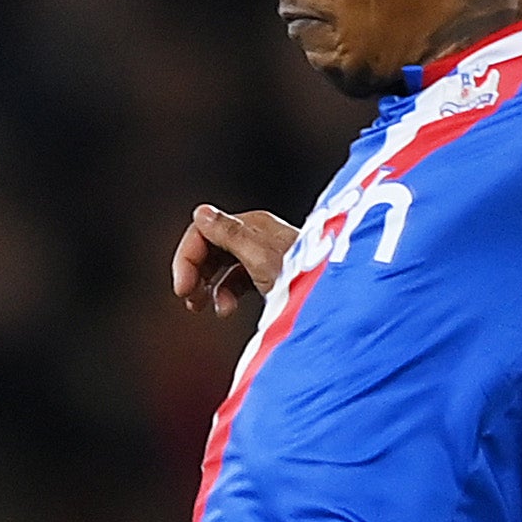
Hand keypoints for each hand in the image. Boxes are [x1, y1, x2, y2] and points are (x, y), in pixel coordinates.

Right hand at [170, 205, 296, 317]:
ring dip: (207, 284)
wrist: (338, 298)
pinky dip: (225, 291)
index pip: (204, 229)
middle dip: (195, 271)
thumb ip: (229, 235)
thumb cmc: (304, 278)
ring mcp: (264, 252)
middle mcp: (257, 233)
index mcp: (253, 224)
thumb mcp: (260, 259)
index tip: (182, 289)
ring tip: (201, 306)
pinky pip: (236, 276)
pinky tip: (226, 309)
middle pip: (211, 245)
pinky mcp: (270, 271)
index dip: (188, 258)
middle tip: (187, 298)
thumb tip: (201, 212)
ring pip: (222, 262)